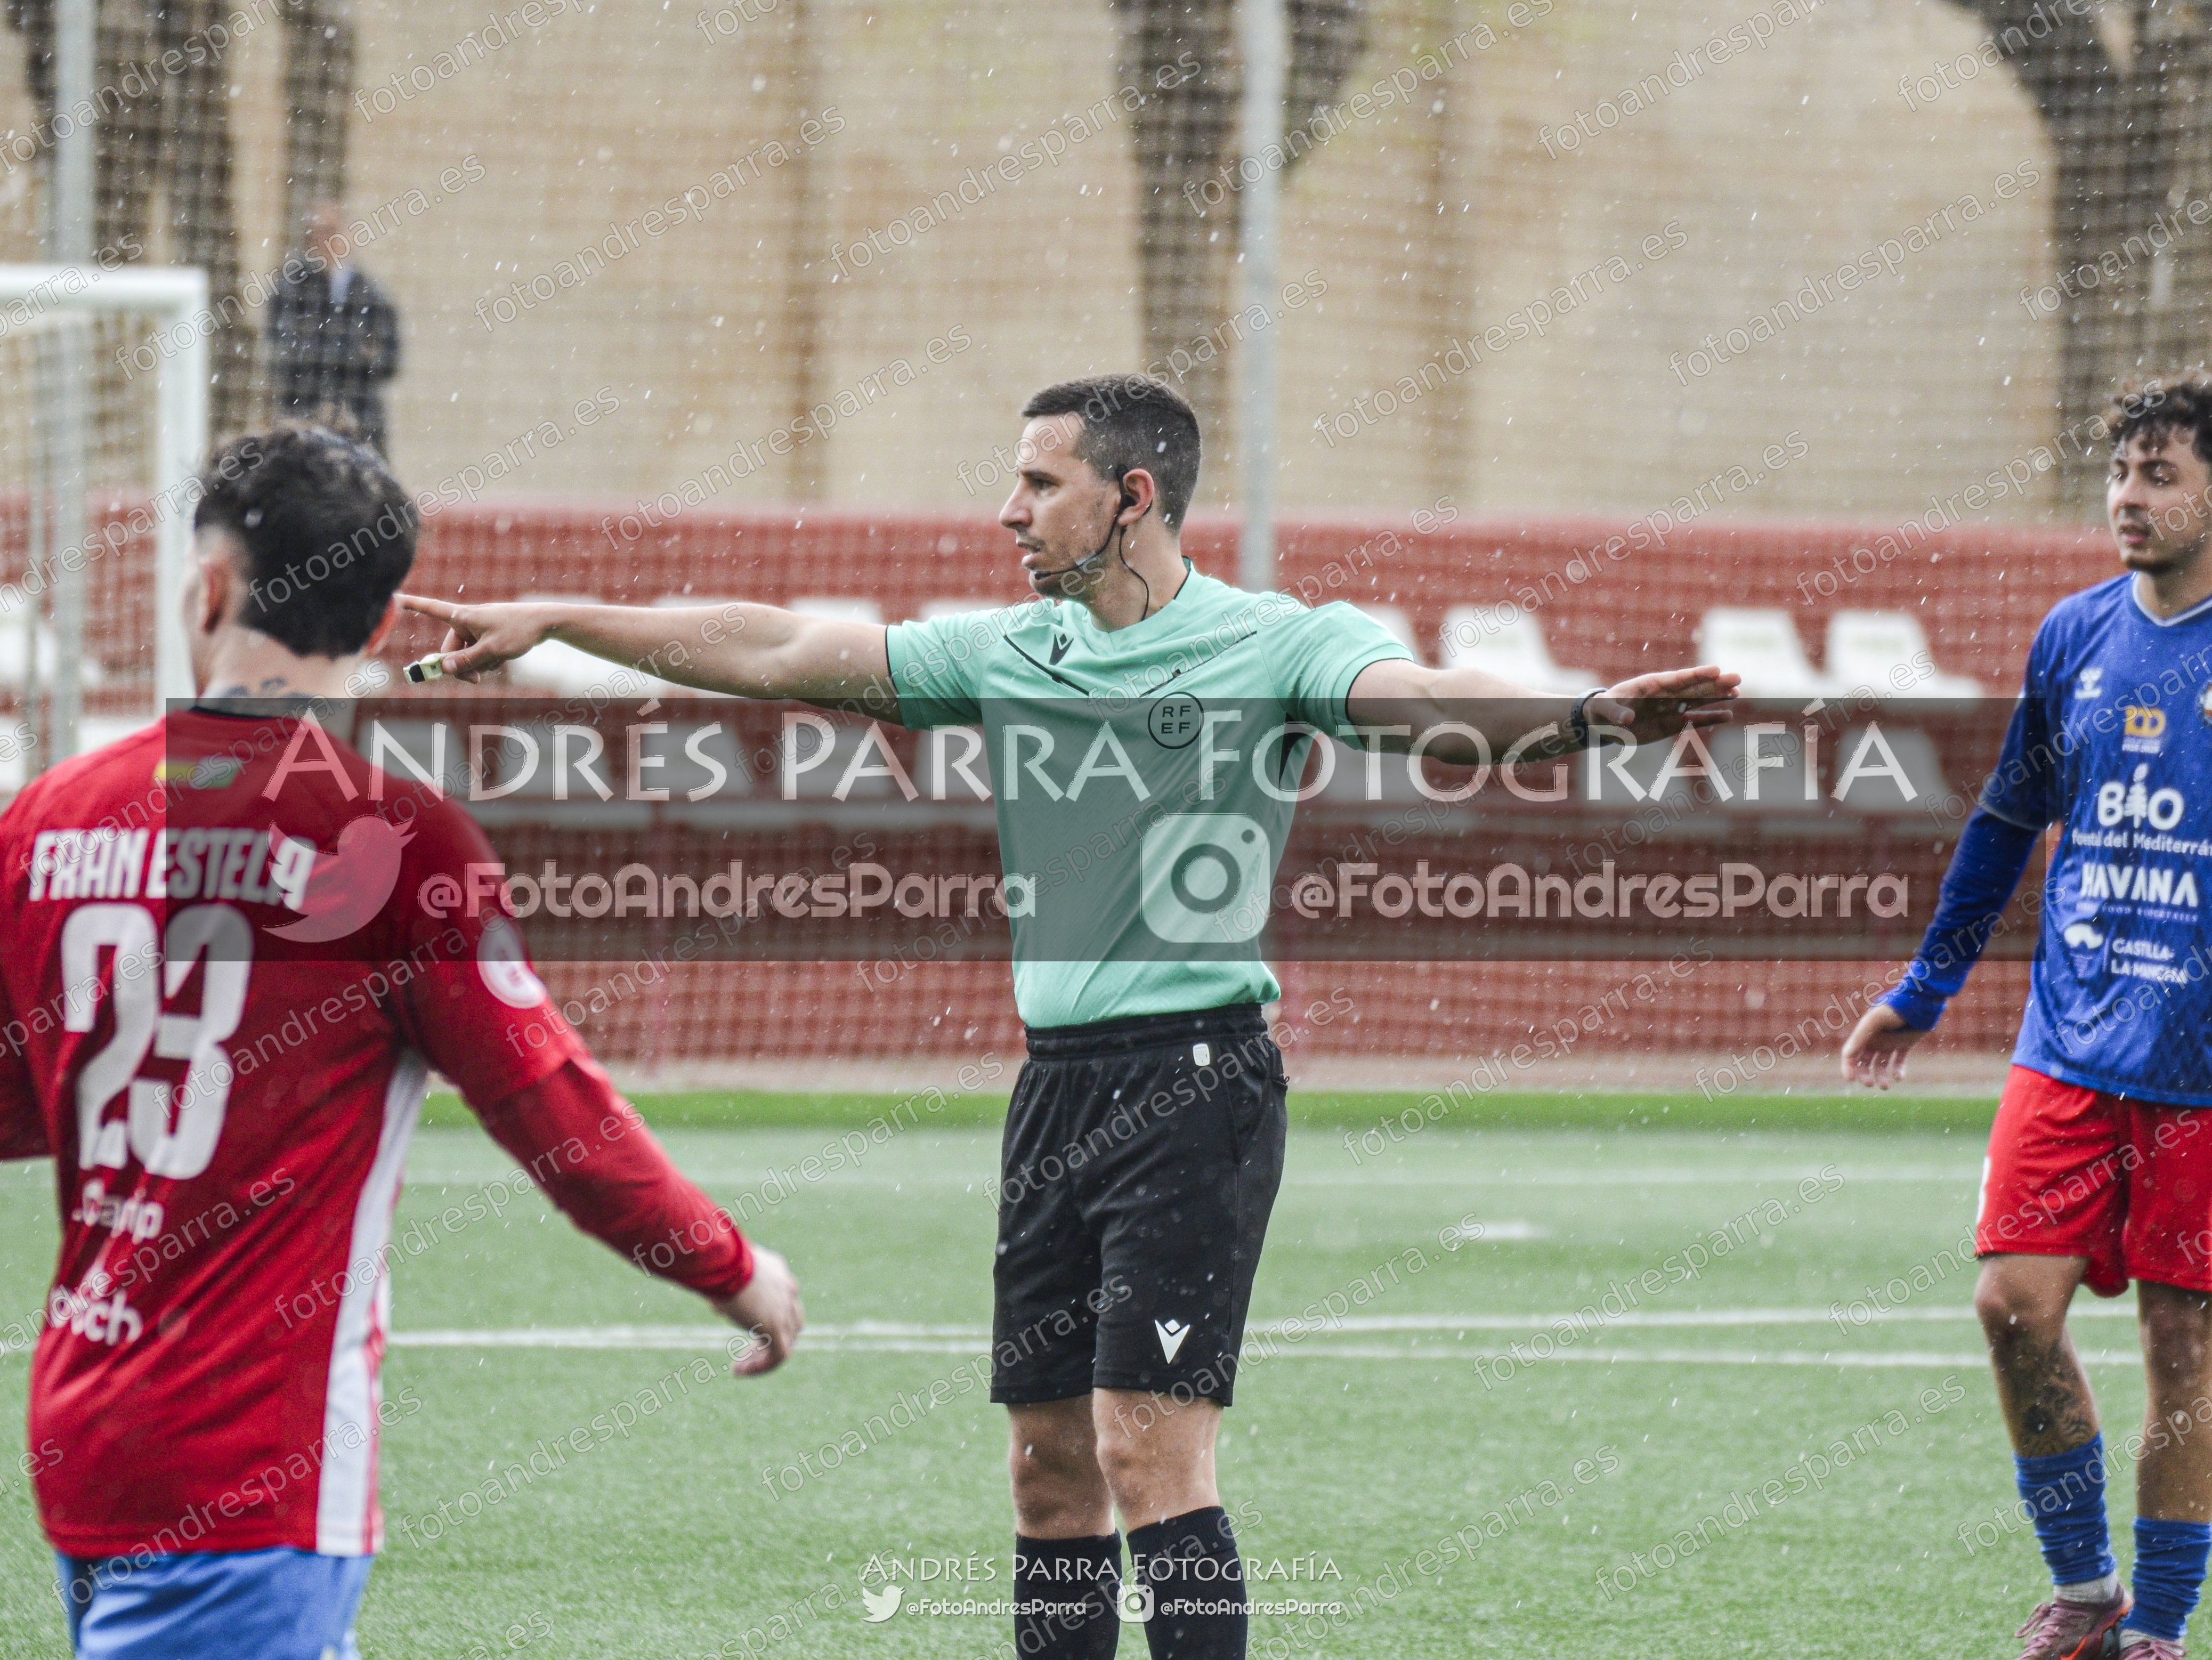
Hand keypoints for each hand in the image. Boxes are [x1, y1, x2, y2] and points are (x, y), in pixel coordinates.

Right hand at [395, 593, 564, 682]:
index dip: (410, 605)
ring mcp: (477, 629)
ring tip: (499, 660)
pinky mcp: (487, 635)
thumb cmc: (519, 631)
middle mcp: (466, 621)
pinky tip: (504, 657)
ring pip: (466, 655)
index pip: (430, 609)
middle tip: (476, 681)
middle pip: (450, 650)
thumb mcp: (492, 651)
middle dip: (461, 667)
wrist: (544, 623)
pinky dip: (489, 660)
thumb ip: (466, 661)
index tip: (391, 596)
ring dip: (479, 664)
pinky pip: (479, 654)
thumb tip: (443, 669)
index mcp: (462, 617)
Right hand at [715, 1246, 803, 1375]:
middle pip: (792, 1322)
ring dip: (763, 1356)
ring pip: (786, 1341)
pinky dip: (761, 1366)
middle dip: (771, 1338)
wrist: (726, 1263)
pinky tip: (739, 1370)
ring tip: (740, 1367)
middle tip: (746, 1352)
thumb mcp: (726, 1273)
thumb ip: (729, 1288)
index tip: (742, 1324)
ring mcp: (785, 1308)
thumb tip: (719, 1305)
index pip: (783, 1299)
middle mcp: (787, 1289)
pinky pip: (778, 1355)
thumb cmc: (719, 1262)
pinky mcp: (776, 1325)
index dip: (765, 1315)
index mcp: (778, 1273)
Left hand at [1586, 665, 1739, 746]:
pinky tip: (1727, 715)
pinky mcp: (1673, 723)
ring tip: (1737, 691)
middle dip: (1714, 683)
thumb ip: (1616, 713)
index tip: (1716, 669)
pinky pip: (1694, 720)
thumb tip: (1627, 719)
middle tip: (1737, 678)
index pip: (1677, 678)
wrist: (1604, 724)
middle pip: (1693, 687)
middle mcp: (1665, 695)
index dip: (1696, 674)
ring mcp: (1671, 708)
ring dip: (1717, 696)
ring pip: (1698, 701)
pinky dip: (1710, 718)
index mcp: (1650, 685)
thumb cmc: (1603, 711)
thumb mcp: (1605, 711)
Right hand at [1840, 1003, 1924, 1089]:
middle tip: (1870, 1084)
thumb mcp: (1874, 1020)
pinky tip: (1899, 1077)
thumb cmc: (1895, 1008)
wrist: (1920, 1001)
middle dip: (1864, 1074)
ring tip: (1885, 1086)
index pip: (1851, 1054)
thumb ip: (1860, 1036)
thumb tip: (1847, 1055)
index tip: (1850, 1079)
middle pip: (1864, 1062)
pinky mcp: (1905, 1044)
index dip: (1848, 1067)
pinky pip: (1898, 1061)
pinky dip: (1898, 1070)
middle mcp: (1875, 1039)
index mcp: (1864, 1033)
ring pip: (1881, 1064)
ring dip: (1881, 1076)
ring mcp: (1890, 1042)